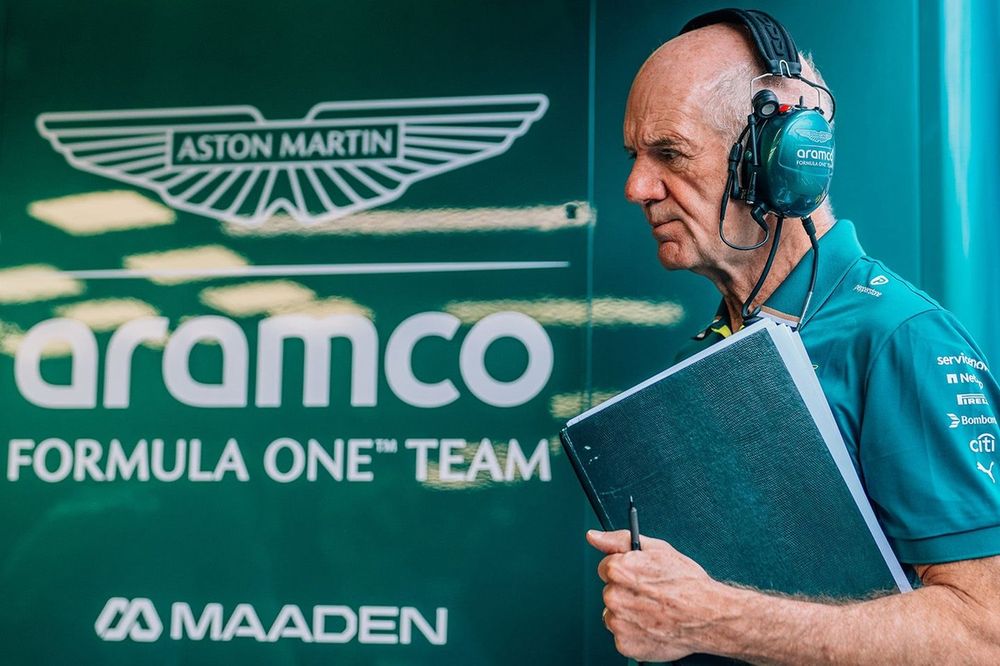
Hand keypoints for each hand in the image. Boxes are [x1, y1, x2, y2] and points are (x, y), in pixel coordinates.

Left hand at [588, 529, 724, 661]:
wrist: (709, 616)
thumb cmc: (687, 583)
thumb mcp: (657, 550)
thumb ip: (619, 541)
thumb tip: (594, 536)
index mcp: (618, 570)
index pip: (606, 568)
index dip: (626, 571)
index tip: (641, 577)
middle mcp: (613, 596)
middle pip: (610, 591)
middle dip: (626, 592)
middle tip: (651, 596)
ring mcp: (618, 623)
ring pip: (614, 614)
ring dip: (628, 613)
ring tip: (653, 612)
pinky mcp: (625, 644)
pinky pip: (622, 635)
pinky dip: (635, 633)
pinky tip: (652, 626)